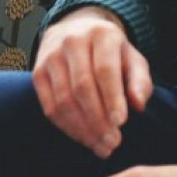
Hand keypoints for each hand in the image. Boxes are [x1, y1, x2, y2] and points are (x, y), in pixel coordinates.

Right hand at [32, 6, 152, 157]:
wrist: (73, 31)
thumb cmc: (109, 51)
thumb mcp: (131, 58)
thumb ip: (139, 80)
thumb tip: (138, 105)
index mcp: (100, 35)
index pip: (104, 70)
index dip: (112, 98)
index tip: (120, 123)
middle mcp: (71, 42)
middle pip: (81, 87)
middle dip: (97, 120)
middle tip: (112, 143)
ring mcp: (50, 58)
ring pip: (63, 100)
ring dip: (81, 128)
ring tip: (99, 146)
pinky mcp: (37, 73)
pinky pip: (49, 106)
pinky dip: (65, 126)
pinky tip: (81, 137)